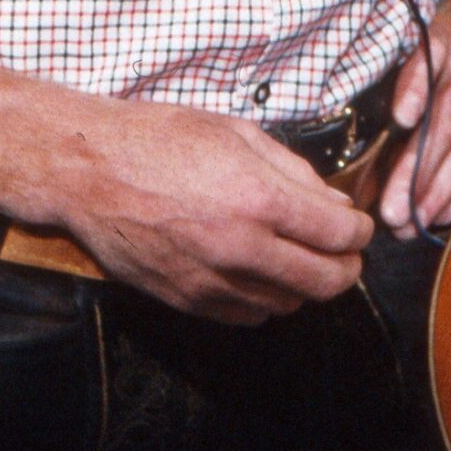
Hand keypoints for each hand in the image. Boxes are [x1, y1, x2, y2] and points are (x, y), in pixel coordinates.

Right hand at [50, 96, 374, 324]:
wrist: (90, 173)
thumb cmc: (162, 140)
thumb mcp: (238, 134)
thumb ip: (294, 173)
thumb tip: (334, 205)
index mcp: (260, 199)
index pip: (339, 234)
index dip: (360, 231)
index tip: (359, 226)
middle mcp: (242, 248)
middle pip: (324, 281)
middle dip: (347, 267)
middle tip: (347, 253)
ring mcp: (212, 281)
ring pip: (289, 303)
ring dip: (305, 285)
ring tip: (301, 259)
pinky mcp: (187, 301)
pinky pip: (248, 316)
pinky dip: (266, 299)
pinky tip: (261, 274)